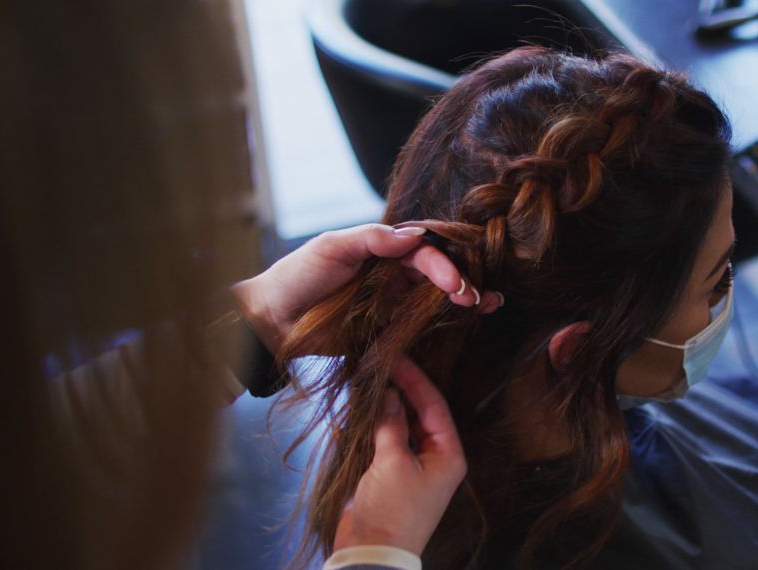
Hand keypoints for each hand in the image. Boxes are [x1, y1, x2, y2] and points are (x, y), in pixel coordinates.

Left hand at [231, 223, 501, 352]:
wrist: (270, 320)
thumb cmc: (296, 276)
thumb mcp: (331, 247)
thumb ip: (371, 239)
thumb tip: (413, 235)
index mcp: (380, 249)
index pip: (421, 251)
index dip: (442, 264)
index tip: (455, 282)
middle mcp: (390, 272)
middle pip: (436, 271)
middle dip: (462, 280)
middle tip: (475, 297)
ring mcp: (389, 300)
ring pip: (434, 295)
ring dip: (464, 297)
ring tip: (488, 303)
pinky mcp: (385, 328)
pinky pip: (419, 322)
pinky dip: (445, 320)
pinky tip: (469, 320)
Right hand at [332, 357, 466, 555]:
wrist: (372, 555)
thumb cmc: (392, 510)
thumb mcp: (392, 462)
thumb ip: (390, 424)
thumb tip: (389, 394)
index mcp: (447, 454)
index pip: (434, 405)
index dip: (415, 379)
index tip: (395, 357)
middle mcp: (434, 457)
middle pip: (418, 412)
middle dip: (399, 390)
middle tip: (378, 365)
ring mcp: (412, 466)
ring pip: (399, 425)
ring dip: (383, 407)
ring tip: (366, 382)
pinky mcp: (390, 474)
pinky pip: (384, 441)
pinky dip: (372, 427)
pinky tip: (357, 412)